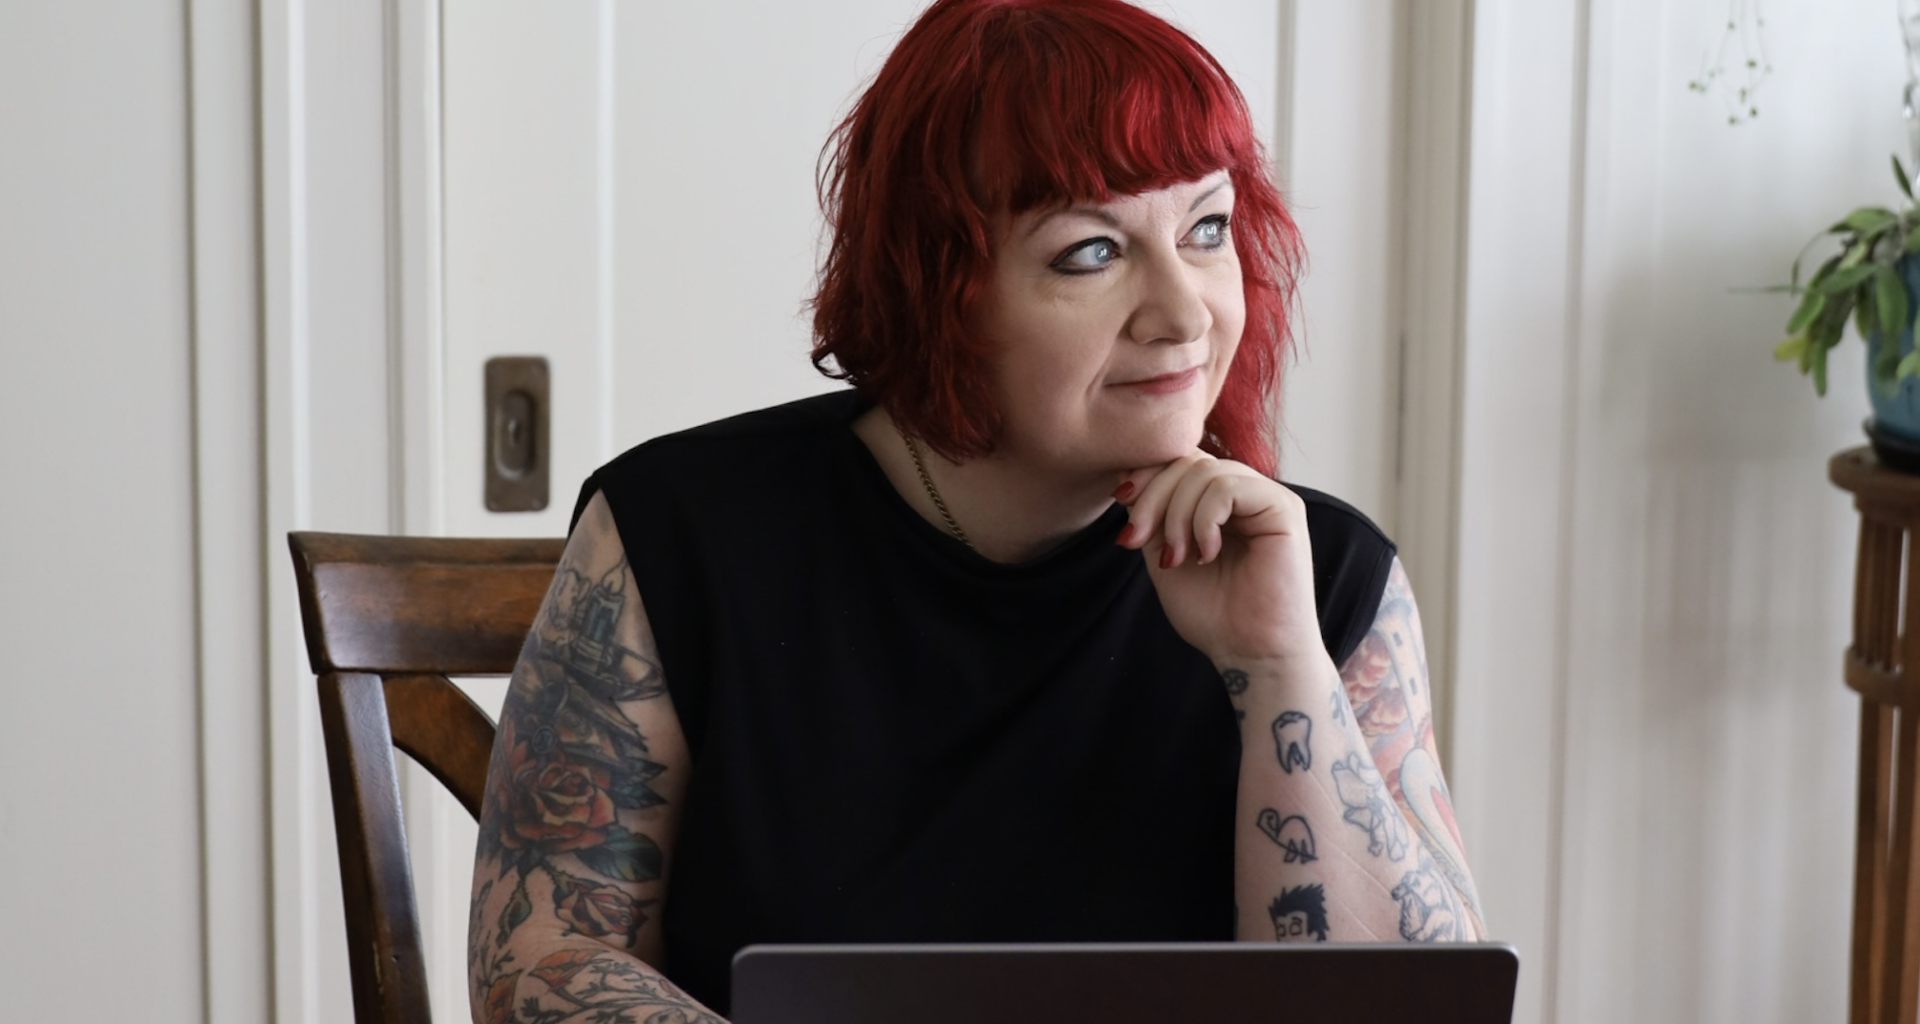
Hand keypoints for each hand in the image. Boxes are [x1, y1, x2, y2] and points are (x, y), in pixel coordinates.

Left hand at [1113, 452, 1322, 669]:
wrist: (1250, 654)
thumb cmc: (1213, 614)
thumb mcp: (1164, 555)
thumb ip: (1152, 516)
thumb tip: (1127, 477)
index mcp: (1219, 502)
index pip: (1180, 462)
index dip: (1146, 476)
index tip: (1121, 506)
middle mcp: (1245, 493)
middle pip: (1189, 461)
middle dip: (1153, 496)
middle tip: (1136, 538)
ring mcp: (1266, 498)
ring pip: (1205, 471)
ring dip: (1177, 514)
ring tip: (1177, 557)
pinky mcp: (1284, 509)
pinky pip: (1229, 487)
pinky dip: (1205, 519)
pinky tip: (1206, 553)